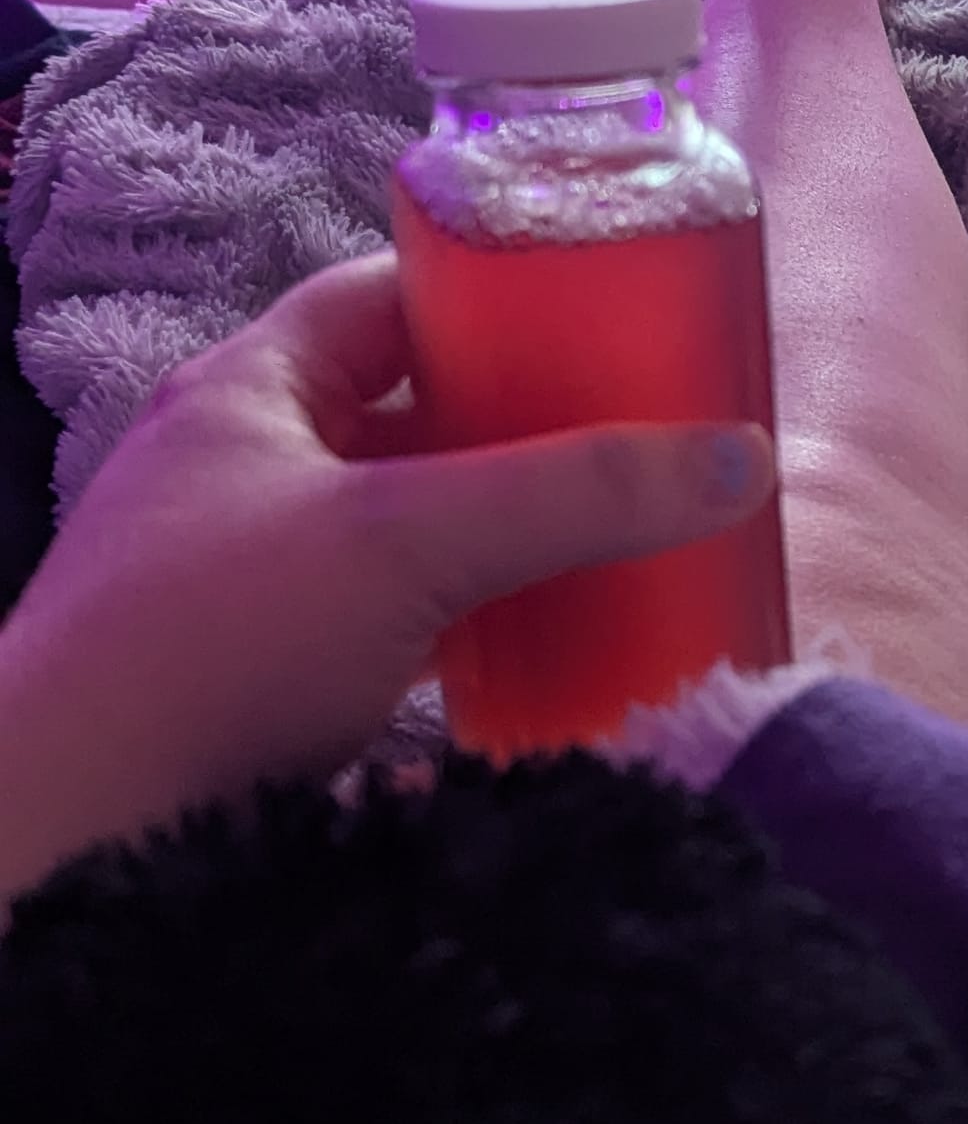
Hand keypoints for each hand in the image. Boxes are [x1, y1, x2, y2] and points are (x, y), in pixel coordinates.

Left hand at [0, 252, 774, 902]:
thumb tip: (741, 459)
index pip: (385, 297)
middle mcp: (243, 470)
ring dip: (503, 537)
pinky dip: (468, 628)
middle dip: (524, 429)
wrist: (71, 830)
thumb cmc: (211, 644)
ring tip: (620, 544)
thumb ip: (573, 494)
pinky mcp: (263, 683)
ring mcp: (248, 582)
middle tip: (642, 440)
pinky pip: (392, 627)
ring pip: (406, 529)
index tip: (606, 313)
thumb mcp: (408, 543)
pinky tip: (543, 652)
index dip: (493, 293)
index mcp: (249, 391)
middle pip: (411, 416)